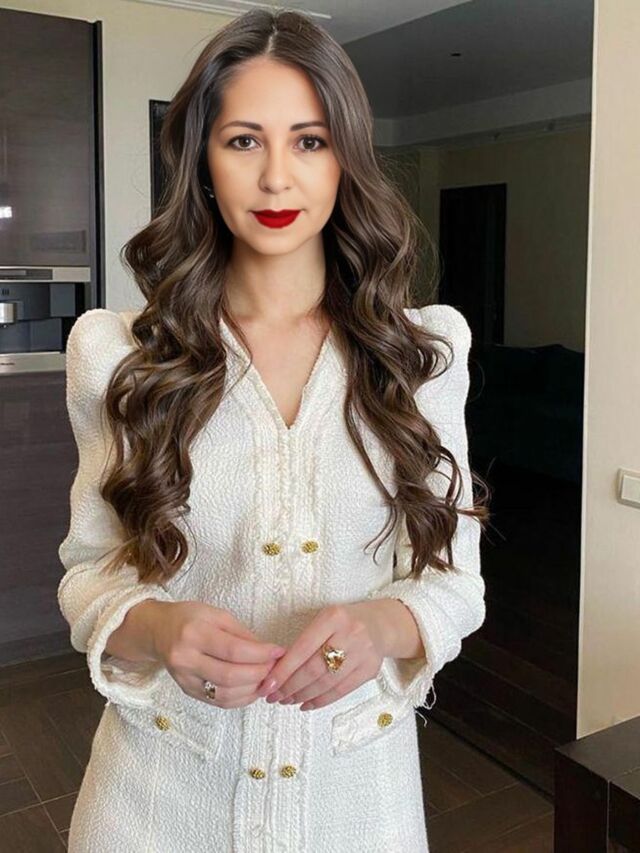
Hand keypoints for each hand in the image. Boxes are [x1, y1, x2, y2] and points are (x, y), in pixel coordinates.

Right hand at [152, 601, 285, 707]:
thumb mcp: (217, 615)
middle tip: (275, 667)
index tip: (278, 651)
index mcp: (194, 633)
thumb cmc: (190, 618)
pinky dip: (241, 698)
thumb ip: (242, 634)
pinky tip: (252, 688)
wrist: (158, 631)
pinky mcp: (188, 691)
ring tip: (266, 679)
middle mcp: (186, 659)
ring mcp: (185, 679)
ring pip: (225, 695)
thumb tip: (269, 652)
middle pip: (230, 676)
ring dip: (252, 690)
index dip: (261, 654)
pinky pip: (219, 702)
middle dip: (259, 674)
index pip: (233, 650)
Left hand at [255, 603, 384, 710]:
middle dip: (290, 686)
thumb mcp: (324, 619)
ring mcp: (362, 654)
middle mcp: (350, 634)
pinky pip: (341, 691)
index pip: (303, 648)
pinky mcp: (369, 670)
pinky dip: (320, 700)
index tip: (267, 684)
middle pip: (314, 669)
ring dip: (302, 695)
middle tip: (273, 696)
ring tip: (286, 700)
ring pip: (327, 683)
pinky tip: (306, 704)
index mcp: (333, 617)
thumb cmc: (344, 621)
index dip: (283, 669)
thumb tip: (277, 669)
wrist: (380, 624)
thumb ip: (305, 639)